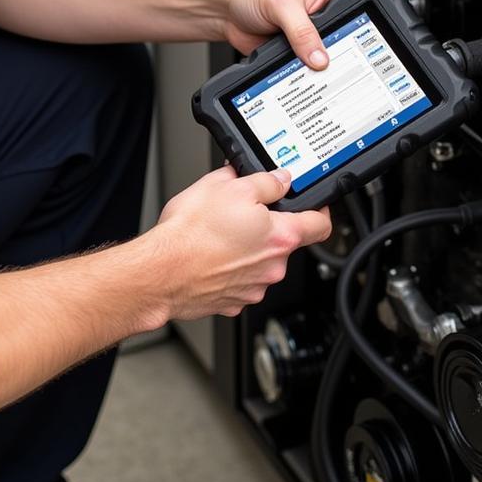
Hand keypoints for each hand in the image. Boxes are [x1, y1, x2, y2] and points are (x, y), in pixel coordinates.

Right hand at [151, 165, 331, 319]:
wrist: (160, 273)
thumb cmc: (190, 234)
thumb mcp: (228, 186)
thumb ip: (264, 182)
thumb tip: (279, 179)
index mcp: (280, 237)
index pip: (321, 224)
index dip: (319, 210)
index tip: (313, 205)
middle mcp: (273, 267)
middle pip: (284, 242)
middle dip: (266, 227)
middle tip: (240, 213)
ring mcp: (254, 288)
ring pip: (259, 262)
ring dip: (246, 249)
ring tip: (217, 236)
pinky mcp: (233, 302)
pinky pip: (239, 280)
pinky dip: (228, 269)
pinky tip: (209, 256)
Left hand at [223, 0, 353, 68]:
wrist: (227, 13)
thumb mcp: (282, 5)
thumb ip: (302, 31)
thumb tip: (319, 57)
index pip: (360, 8)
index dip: (361, 28)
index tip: (357, 46)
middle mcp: (326, 13)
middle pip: (347, 38)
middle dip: (340, 52)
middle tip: (332, 62)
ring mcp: (314, 35)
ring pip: (329, 56)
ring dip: (322, 67)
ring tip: (317, 71)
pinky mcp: (301, 52)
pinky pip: (311, 68)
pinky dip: (307, 74)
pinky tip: (304, 76)